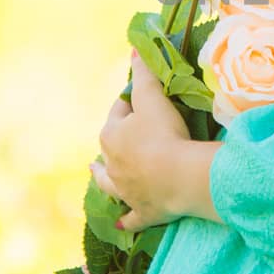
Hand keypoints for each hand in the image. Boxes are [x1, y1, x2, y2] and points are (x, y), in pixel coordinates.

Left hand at [92, 48, 196, 230]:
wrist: (180, 176)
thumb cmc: (165, 133)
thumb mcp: (153, 98)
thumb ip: (144, 74)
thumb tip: (134, 50)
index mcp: (110, 135)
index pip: (118, 114)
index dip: (131, 106)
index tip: (144, 102)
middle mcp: (111, 164)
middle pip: (111, 148)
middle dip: (115, 142)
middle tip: (126, 136)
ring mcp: (125, 190)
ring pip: (109, 183)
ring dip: (102, 178)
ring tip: (94, 173)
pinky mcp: (142, 211)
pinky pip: (131, 217)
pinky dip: (126, 220)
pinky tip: (120, 224)